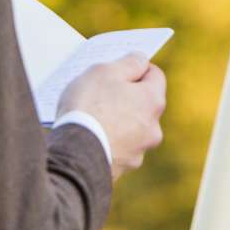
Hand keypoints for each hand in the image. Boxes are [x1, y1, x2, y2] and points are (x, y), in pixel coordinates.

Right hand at [63, 55, 166, 178]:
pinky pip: (116, 148)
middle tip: (100, 91)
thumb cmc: (89, 107)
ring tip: (90, 117)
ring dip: (116, 121)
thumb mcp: (106, 71)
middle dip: (125, 96)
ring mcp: (138, 151)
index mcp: (153, 101)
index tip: (118, 67)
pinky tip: (88, 137)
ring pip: (130, 128)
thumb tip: (141, 60)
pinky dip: (106, 141)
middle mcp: (153, 128)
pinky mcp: (121, 169)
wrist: (74, 156)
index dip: (136, 67)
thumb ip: (129, 62)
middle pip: (143, 104)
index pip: (154, 75)